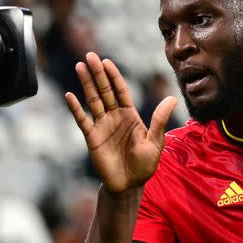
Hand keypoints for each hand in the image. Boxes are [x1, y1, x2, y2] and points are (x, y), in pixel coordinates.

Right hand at [65, 52, 177, 192]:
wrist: (128, 186)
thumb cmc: (144, 165)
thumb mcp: (155, 142)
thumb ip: (160, 120)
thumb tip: (172, 99)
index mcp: (131, 115)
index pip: (121, 90)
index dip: (114, 76)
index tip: (107, 61)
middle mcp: (115, 117)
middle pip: (105, 90)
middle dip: (98, 73)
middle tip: (90, 56)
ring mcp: (102, 126)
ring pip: (93, 100)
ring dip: (86, 84)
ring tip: (80, 67)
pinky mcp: (92, 138)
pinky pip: (82, 120)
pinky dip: (76, 108)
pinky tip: (70, 95)